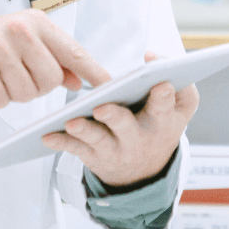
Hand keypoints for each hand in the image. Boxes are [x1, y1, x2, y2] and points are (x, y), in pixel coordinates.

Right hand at [0, 11, 109, 109]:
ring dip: (11, 94)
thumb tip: (81, 81)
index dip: (92, 70)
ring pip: (26, 93)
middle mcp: (18, 29)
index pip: (72, 50)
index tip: (110, 85)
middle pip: (50, 79)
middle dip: (34, 87)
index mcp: (34, 22)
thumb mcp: (21, 47)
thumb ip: (52, 61)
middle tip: (13, 76)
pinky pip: (1, 100)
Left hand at [39, 52, 196, 187]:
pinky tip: (47, 135)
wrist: (144, 170)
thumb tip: (154, 58)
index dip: (164, 97)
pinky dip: (61, 142)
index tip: (161, 84)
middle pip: (126, 126)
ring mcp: (114, 148)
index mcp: (162, 121)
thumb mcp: (181, 109)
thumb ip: (178, 82)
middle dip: (115, 117)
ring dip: (84, 130)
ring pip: (98, 139)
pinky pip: (76, 148)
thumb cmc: (160, 124)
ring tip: (71, 122)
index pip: (165, 108)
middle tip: (102, 107)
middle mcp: (138, 137)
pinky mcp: (93, 155)